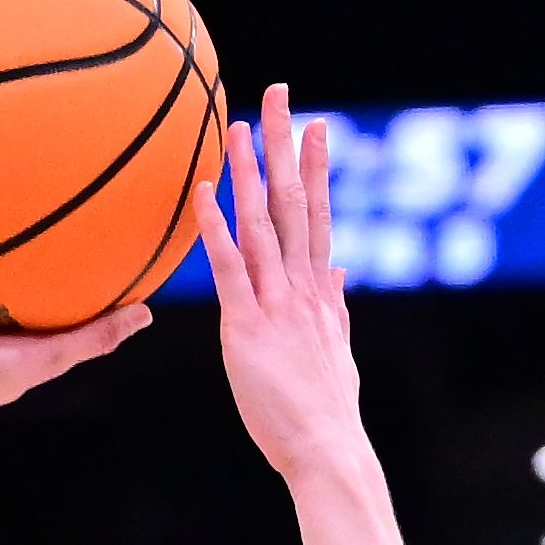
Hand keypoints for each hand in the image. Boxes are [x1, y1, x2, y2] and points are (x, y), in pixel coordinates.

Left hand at [193, 91, 364, 480]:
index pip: (318, 215)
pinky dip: (215, 229)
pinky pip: (229, 269)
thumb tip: (340, 273)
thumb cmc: (327, 411)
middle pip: (295, 202)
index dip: (315, 167)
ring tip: (239, 127)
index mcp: (321, 292)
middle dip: (286, 147)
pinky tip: (203, 193)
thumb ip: (335, 308)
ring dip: (251, 173)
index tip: (313, 125)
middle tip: (278, 95)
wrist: (327, 449)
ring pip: (263, 225)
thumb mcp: (337, 351)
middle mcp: (302, 288)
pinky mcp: (247, 328)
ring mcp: (276, 305)